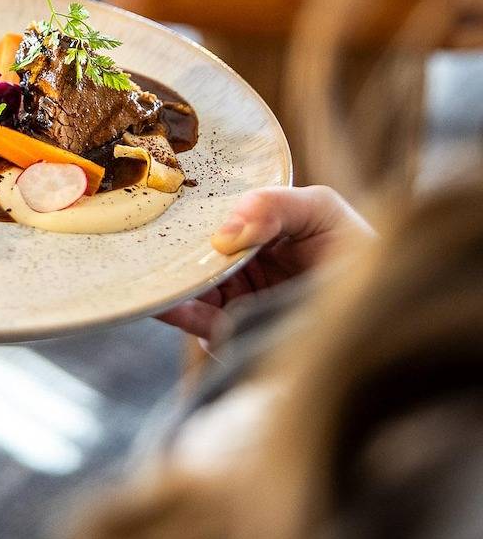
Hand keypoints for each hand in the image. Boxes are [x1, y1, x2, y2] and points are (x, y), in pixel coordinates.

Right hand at [158, 186, 374, 341]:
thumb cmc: (356, 252)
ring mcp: (236, 301)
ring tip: (153, 268)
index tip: (168, 203)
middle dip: (174, 246)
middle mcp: (240, 265)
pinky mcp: (235, 336)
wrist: (387, 315)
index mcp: (255, 232)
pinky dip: (180, 311)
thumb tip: (224, 233)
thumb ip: (273, 206)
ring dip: (173, 279)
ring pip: (190, 287)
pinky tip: (169, 299)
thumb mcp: (320, 210)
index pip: (210, 217)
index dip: (188, 210)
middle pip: (194, 253)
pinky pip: (199, 322)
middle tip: (151, 237)